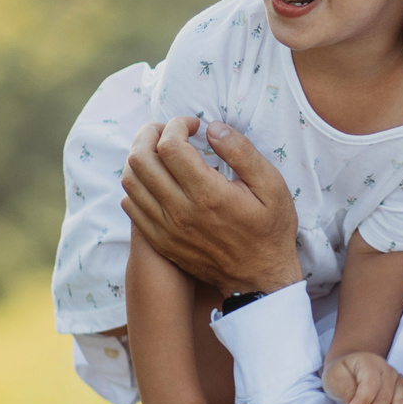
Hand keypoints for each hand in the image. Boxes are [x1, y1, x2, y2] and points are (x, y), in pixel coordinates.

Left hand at [123, 117, 303, 296]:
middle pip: (141, 160)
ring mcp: (166, 229)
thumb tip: (214, 128)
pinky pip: (130, 205)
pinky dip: (137, 184)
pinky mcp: (160, 241)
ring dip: (140, 157)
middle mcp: (180, 211)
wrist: (260, 279)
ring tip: (159, 151)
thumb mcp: (272, 187)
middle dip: (150, 134)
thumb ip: (242, 153)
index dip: (177, 125)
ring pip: (130, 181)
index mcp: (208, 194)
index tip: (192, 124)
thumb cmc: (270, 230)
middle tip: (168, 130)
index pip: (169, 146)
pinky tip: (157, 179)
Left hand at [322, 355, 402, 403]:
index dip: (361, 401)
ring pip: (400, 402)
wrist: (350, 366)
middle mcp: (387, 370)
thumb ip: (348, 392)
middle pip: (384, 397)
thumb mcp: (335, 379)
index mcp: (369, 364)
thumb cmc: (341, 374)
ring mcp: (398, 379)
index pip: (369, 386)